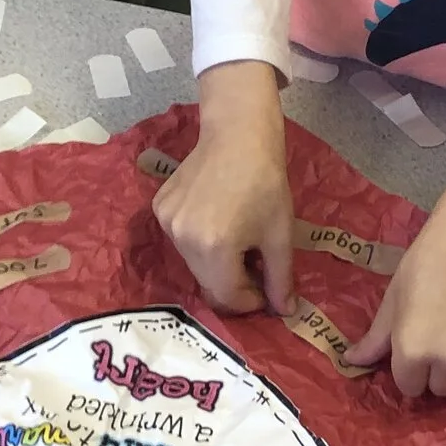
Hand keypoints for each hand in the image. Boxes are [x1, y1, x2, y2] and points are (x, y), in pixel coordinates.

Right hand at [154, 61, 292, 315]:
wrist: (237, 135)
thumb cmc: (266, 182)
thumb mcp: (281, 233)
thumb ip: (280, 277)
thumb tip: (285, 310)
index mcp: (215, 249)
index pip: (228, 297)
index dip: (251, 300)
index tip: (265, 289)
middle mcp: (184, 240)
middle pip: (208, 284)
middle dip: (233, 284)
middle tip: (254, 267)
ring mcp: (168, 223)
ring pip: (193, 264)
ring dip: (215, 264)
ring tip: (236, 241)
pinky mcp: (160, 209)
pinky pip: (181, 241)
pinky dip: (199, 242)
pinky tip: (216, 220)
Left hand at [348, 158, 445, 397]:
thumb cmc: (424, 265)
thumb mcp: (393, 300)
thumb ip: (376, 338)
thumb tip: (351, 361)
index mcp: (413, 352)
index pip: (409, 388)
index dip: (409, 370)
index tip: (414, 350)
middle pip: (440, 389)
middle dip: (436, 371)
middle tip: (438, 338)